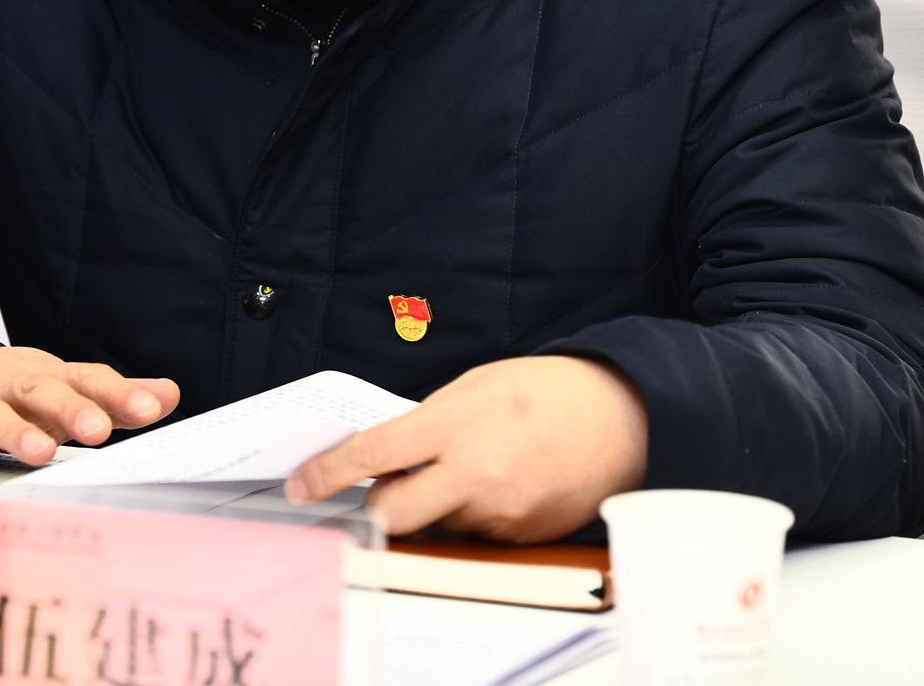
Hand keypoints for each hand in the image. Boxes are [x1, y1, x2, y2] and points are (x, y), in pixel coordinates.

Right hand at [0, 344, 180, 499]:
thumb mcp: (49, 384)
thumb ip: (107, 394)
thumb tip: (169, 394)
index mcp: (40, 376)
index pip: (85, 379)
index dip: (119, 392)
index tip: (154, 406)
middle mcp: (3, 385)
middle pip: (39, 388)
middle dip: (71, 408)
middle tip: (101, 428)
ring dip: (14, 430)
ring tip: (41, 451)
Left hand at [286, 356, 647, 542]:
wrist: (623, 418)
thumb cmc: (547, 392)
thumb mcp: (475, 387)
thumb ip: (428, 423)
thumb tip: (387, 457)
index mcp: (456, 425)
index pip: (372, 455)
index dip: (326, 474)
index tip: (301, 486)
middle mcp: (474, 474)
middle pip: (391, 514)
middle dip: (371, 510)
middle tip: (369, 495)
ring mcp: (499, 512)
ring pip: (434, 525)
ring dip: (430, 506)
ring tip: (465, 467)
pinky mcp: (520, 537)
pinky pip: (473, 534)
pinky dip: (469, 514)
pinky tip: (495, 482)